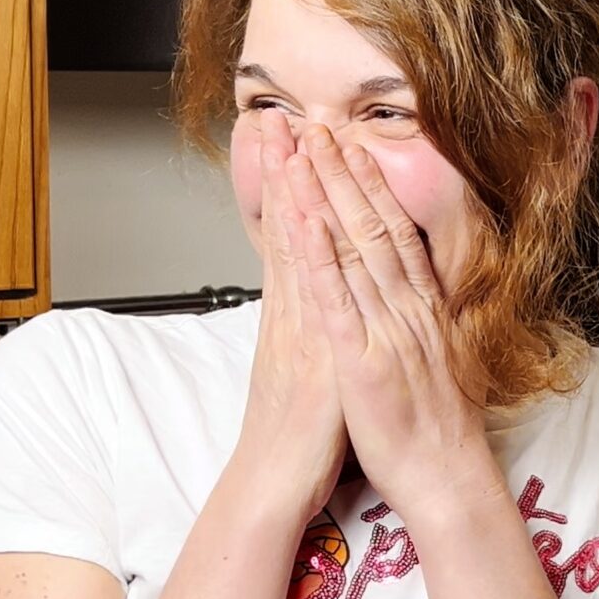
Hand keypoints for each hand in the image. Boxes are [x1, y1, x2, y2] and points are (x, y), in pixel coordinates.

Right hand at [240, 110, 346, 514]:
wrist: (277, 483)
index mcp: (299, 314)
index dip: (291, 186)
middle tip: (278, 115)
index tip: (288, 141)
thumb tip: (321, 294)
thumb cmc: (300, 433)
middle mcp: (295, 312)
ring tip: (286, 139)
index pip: (293, 235)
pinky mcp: (315, 352)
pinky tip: (303, 213)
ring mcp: (302, 327)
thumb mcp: (311, 365)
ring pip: (294, 248)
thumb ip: (315, 325)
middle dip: (284, 170)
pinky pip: (310, 296)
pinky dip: (306, 252)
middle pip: (288, 228)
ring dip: (291, 190)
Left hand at [284, 122, 492, 516]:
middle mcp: (408, 312)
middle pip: (374, 229)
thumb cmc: (439, 434)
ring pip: (353, 252)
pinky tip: (303, 220)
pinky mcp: (361, 362)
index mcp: (425, 312)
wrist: (448, 480)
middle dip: (344, 174)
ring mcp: (386, 333)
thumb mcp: (442, 364)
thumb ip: (429, 326)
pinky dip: (318, 257)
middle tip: (320, 127)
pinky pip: (336, 302)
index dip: (374, 189)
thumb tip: (425, 300)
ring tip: (303, 151)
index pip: (398, 236)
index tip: (354, 149)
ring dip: (326, 197)